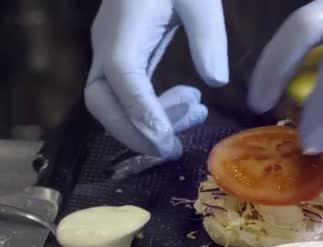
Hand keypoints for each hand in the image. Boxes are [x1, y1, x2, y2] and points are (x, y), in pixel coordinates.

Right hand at [85, 0, 227, 159]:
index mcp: (123, 28)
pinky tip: (188, 102)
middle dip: (133, 132)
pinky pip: (125, 95)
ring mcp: (110, 52)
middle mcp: (107, 45)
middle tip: (172, 150)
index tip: (165, 138)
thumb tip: (216, 81)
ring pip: (109, 103)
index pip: (121, 77)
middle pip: (101, 101)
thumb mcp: (199, 0)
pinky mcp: (122, 57)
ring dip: (146, 123)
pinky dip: (151, 110)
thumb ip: (207, 36)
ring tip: (196, 113)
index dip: (140, 111)